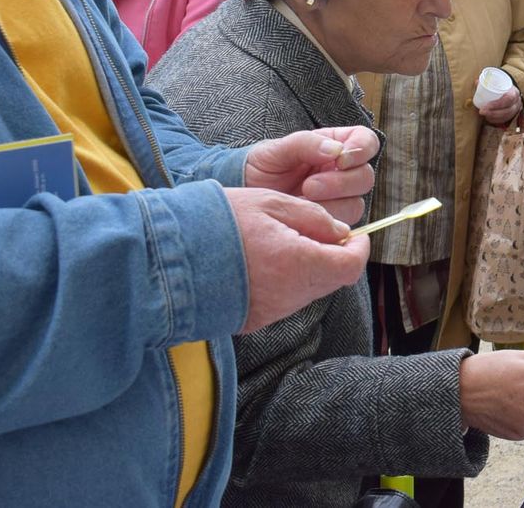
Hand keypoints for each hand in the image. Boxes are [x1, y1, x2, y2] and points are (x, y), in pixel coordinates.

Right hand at [225, 187, 369, 333]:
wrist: (165, 258)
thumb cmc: (218, 221)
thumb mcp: (271, 203)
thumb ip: (313, 218)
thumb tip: (341, 233)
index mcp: (298, 263)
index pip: (350, 266)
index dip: (359, 250)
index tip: (356, 236)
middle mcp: (289, 295)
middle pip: (333, 281)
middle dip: (335, 258)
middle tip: (321, 234)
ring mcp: (270, 312)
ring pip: (310, 292)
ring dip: (310, 269)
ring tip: (287, 243)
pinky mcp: (253, 320)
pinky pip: (285, 301)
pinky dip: (287, 282)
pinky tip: (266, 262)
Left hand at [244, 126, 378, 225]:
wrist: (243, 196)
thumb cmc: (261, 167)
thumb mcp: (278, 149)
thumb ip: (306, 143)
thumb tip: (336, 150)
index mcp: (337, 146)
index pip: (366, 142)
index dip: (361, 150)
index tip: (342, 159)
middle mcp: (343, 173)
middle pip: (365, 177)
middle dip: (340, 183)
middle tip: (309, 186)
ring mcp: (339, 199)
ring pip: (356, 204)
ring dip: (330, 206)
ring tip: (301, 202)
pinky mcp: (331, 224)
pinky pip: (341, 227)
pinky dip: (323, 224)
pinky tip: (302, 217)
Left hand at [478, 86, 522, 126]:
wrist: (510, 90)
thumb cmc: (501, 86)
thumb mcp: (496, 83)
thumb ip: (487, 82)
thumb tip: (477, 82)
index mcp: (514, 92)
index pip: (508, 99)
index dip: (496, 104)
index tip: (484, 106)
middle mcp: (517, 102)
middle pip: (507, 110)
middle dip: (493, 113)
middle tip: (481, 112)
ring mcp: (516, 109)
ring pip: (506, 117)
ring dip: (494, 117)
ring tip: (484, 115)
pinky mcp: (513, 115)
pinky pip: (506, 120)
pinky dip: (496, 120)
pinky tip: (489, 118)